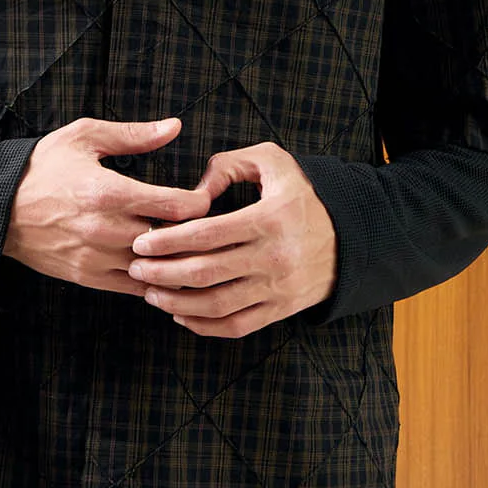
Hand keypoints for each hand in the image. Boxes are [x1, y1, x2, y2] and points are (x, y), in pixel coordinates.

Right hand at [2, 116, 211, 296]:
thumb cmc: (42, 167)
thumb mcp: (84, 137)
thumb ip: (133, 134)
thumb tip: (174, 127)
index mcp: (109, 192)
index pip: (177, 206)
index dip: (201, 203)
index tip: (204, 197)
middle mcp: (106, 230)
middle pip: (173, 241)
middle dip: (193, 232)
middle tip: (205, 223)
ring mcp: (97, 258)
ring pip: (158, 269)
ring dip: (175, 259)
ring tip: (187, 246)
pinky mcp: (89, 278)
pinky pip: (136, 289)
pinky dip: (155, 280)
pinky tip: (163, 266)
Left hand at [127, 142, 337, 336]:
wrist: (353, 235)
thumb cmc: (304, 193)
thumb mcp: (273, 162)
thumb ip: (229, 165)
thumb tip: (195, 191)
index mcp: (269, 218)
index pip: (206, 234)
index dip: (167, 241)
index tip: (140, 242)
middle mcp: (274, 257)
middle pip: (205, 273)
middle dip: (162, 273)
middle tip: (135, 268)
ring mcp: (278, 288)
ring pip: (217, 305)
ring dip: (176, 302)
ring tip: (150, 292)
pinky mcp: (282, 309)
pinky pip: (237, 326)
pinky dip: (204, 326)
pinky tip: (180, 314)